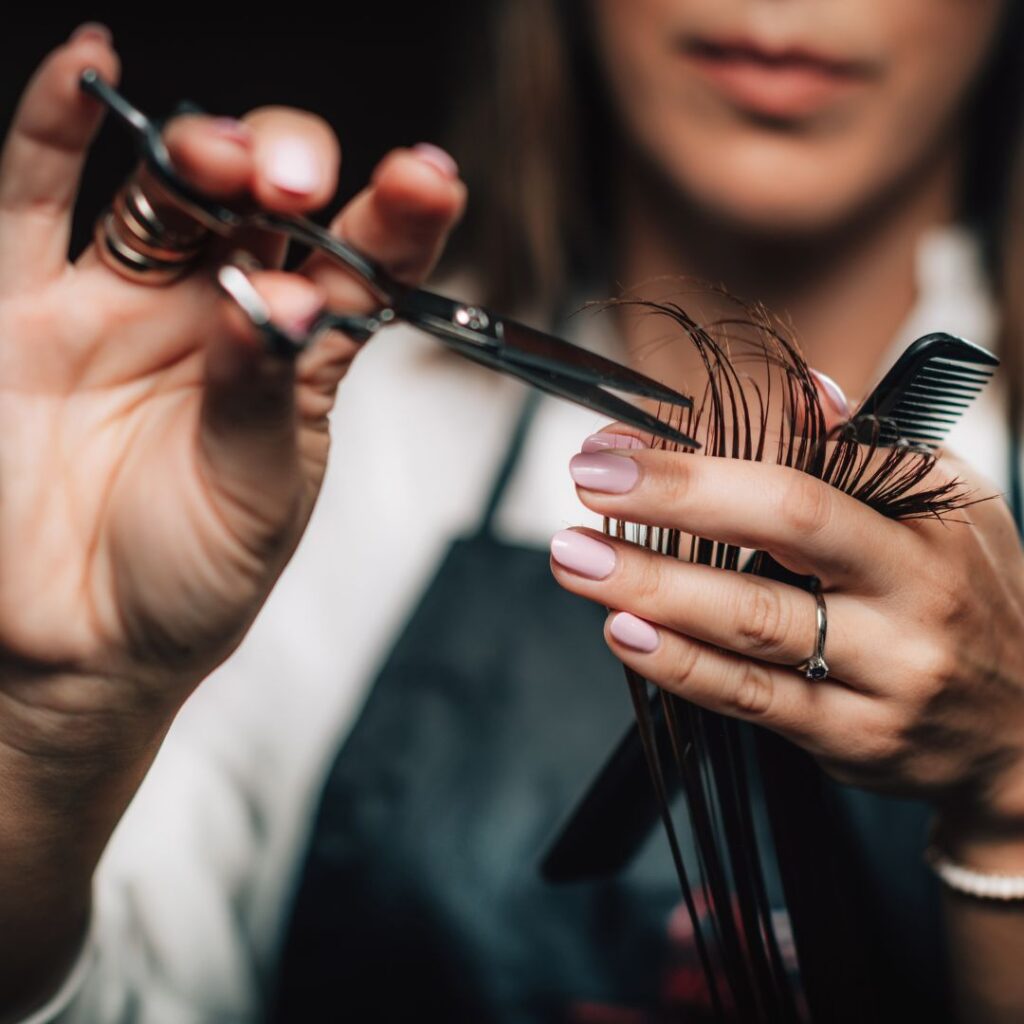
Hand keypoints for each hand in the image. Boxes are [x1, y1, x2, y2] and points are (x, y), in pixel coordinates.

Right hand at [0, 27, 466, 759]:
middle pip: (264, 206)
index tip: (427, 180)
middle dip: (288, 172)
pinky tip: (89, 67)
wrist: (84, 645)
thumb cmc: (191, 580)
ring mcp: (124, 307)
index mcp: (297, 360)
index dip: (395, 217)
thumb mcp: (257, 495)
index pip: (360, 266)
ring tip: (223, 155)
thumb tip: (275, 301)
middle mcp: (219, 317)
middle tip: (298, 183)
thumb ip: (262, 393)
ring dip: (198, 150)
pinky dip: (55, 127)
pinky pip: (36, 202)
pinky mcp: (28, 311)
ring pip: (167, 194)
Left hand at [550, 422, 1023, 846]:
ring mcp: (884, 673)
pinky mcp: (850, 737)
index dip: (706, 453)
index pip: (810, 468)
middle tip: (587, 485)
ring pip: (755, 623)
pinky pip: (753, 699)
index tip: (620, 444)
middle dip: (676, 500)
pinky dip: (681, 665)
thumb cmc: (968, 595)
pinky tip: (624, 632)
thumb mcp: (947, 509)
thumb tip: (800, 391)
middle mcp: (914, 592)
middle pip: (786, 529)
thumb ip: (868, 452)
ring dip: (652, 587)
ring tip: (576, 560)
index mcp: (927, 522)